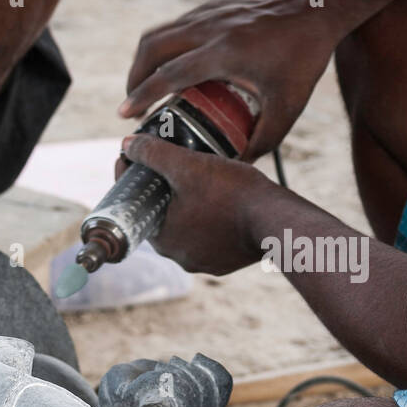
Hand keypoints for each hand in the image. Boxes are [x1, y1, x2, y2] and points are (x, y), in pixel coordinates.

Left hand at [119, 134, 276, 275]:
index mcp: (162, 240)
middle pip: (161, 216)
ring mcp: (204, 261)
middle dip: (161, 190)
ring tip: (194, 178)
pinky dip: (209, 217)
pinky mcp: (226, 261)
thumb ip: (155, 154)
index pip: (136, 206)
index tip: (134, 157)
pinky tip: (216, 198)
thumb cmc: (233, 194)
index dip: (133, 178)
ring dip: (187, 204)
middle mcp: (179, 258)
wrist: (279, 220)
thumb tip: (127, 144)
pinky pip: (210, 235)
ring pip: (186, 226)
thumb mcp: (189, 166)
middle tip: (166, 164)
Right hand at [120, 0, 347, 158]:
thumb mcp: (288, 107)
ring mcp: (209, 14)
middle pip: (152, 49)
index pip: (170, 74)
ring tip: (143, 85)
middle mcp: (211, 29)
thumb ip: (263, 140)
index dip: (142, 96)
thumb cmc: (304, 58)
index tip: (125, 115)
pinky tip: (170, 66)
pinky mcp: (212, 7)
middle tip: (132, 103)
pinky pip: (175, 26)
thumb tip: (235, 164)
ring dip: (144, 61)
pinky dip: (163, 48)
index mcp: (225, 52)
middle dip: (134, 77)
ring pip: (159, 33)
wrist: (318, 8)